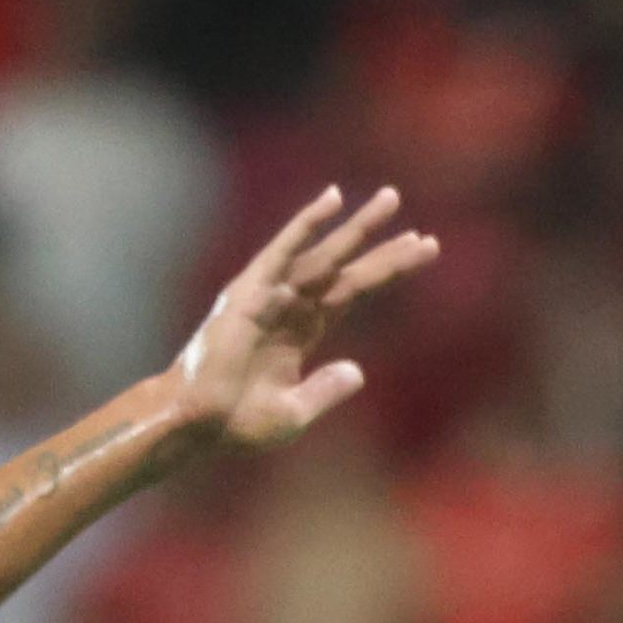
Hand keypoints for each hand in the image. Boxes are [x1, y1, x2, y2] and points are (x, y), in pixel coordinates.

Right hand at [172, 186, 440, 450]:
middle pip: (347, 268)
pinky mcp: (251, 292)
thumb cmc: (237, 422)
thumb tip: (358, 372)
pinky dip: (307, 225)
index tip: (425, 249)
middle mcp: (291, 305)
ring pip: (324, 254)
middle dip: (384, 246)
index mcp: (303, 330)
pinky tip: (333, 200)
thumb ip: (326, 390)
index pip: (354, 290)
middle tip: (424, 231)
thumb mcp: (294, 412)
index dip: (388, 269)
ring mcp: (271, 295)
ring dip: (357, 227)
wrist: (197, 423)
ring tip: (392, 200)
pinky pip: (284, 251)